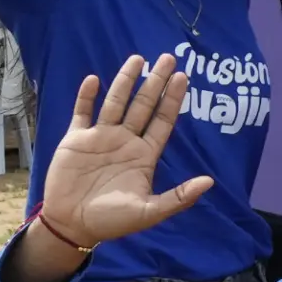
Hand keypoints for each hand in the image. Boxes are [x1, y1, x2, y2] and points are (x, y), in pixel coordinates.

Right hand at [35, 55, 210, 246]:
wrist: (72, 225)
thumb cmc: (112, 221)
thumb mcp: (149, 212)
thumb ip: (179, 197)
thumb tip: (210, 182)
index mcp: (144, 155)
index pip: (163, 121)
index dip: (172, 100)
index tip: (183, 77)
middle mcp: (125, 141)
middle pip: (143, 105)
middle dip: (155, 82)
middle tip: (167, 57)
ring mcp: (100, 138)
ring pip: (115, 103)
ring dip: (125, 81)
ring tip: (137, 59)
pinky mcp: (75, 140)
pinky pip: (82, 112)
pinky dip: (87, 96)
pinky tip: (94, 79)